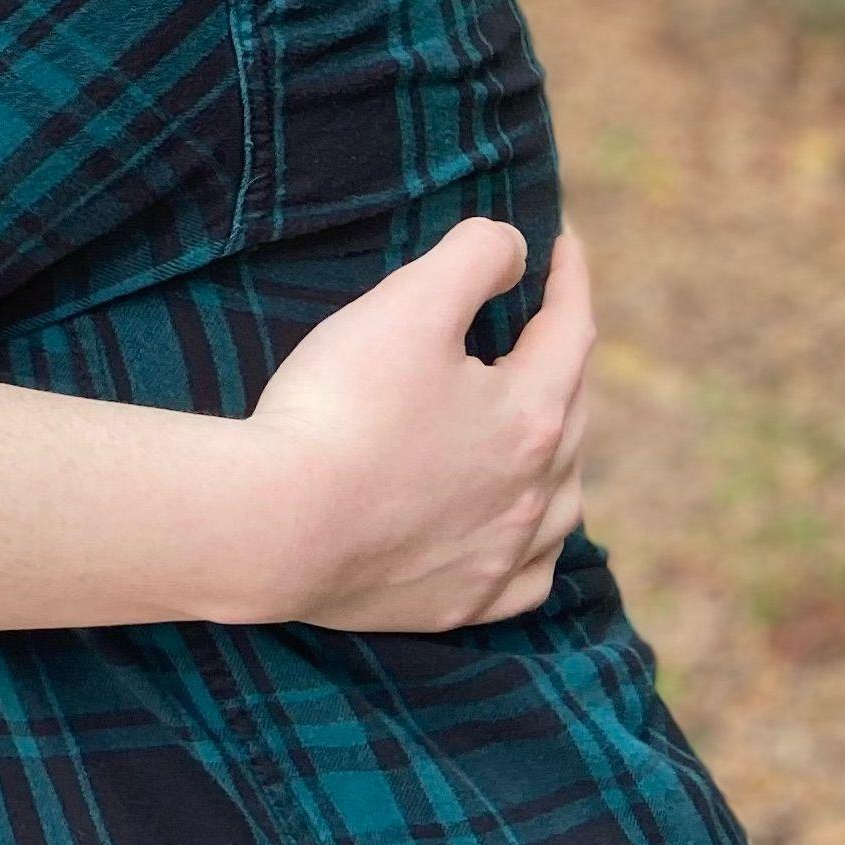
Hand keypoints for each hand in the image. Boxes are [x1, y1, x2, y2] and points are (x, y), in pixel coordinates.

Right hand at [223, 221, 591, 631]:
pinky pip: (528, 578)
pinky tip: (521, 537)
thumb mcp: (407, 303)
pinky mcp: (458, 603)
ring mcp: (499, 555)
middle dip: (562, 358)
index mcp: (531, 414)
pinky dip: (536, 548)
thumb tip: (513, 248)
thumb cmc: (339, 406)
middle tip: (541, 324)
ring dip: (562, 455)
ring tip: (543, 429)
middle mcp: (534, 492)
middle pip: (571, 410)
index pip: (571, 329)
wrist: (273, 525)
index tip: (561, 242)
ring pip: (564, 501)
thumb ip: (473, 257)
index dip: (569, 277)